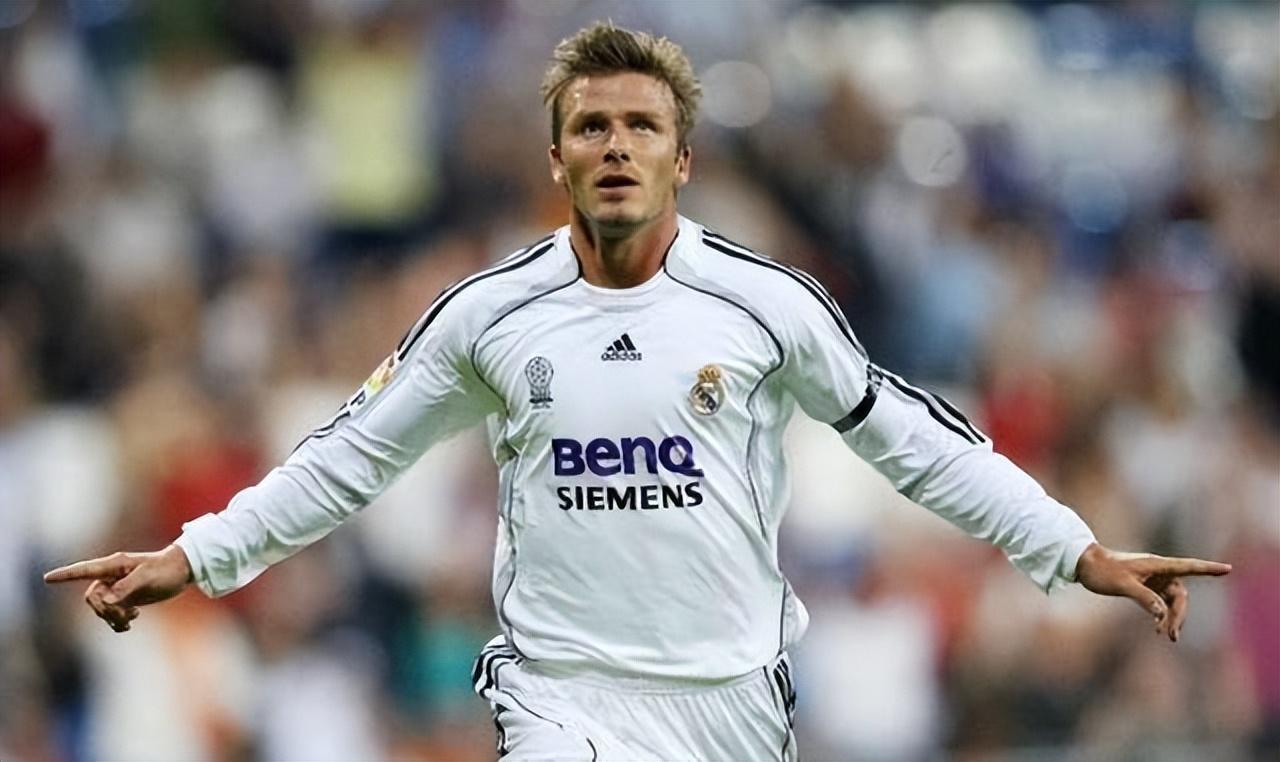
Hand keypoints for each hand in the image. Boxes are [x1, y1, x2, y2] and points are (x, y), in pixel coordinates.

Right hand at [44, 545, 194, 632]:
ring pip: (101, 609)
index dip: (65, 575)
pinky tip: (131, 619)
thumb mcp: (147, 578)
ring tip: (132, 617)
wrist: (182, 571)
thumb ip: (126, 589)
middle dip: (105, 610)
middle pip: (92, 598)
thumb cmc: (166, 569)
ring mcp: (117, 588)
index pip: (84, 570)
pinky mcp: (125, 599)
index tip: (48, 578)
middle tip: (127, 614)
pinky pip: (111, 614)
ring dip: (112, 618)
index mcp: (114, 566)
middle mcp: (111, 577)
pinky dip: (118, 621)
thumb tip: (106, 602)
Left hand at [1074, 542, 1230, 642]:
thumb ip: (1145, 598)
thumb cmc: (1103, 570)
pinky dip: (1162, 615)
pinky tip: (1159, 628)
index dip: (1208, 568)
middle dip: (1180, 615)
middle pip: (1181, 594)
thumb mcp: (1123, 585)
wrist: (1084, 564)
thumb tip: (1162, 614)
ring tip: (1168, 636)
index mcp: (1157, 565)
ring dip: (1172, 618)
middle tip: (1172, 635)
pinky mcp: (1145, 587)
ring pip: (1172, 601)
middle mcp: (1159, 571)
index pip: (1189, 566)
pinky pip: (1161, 603)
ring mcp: (1153, 579)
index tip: (1228, 569)